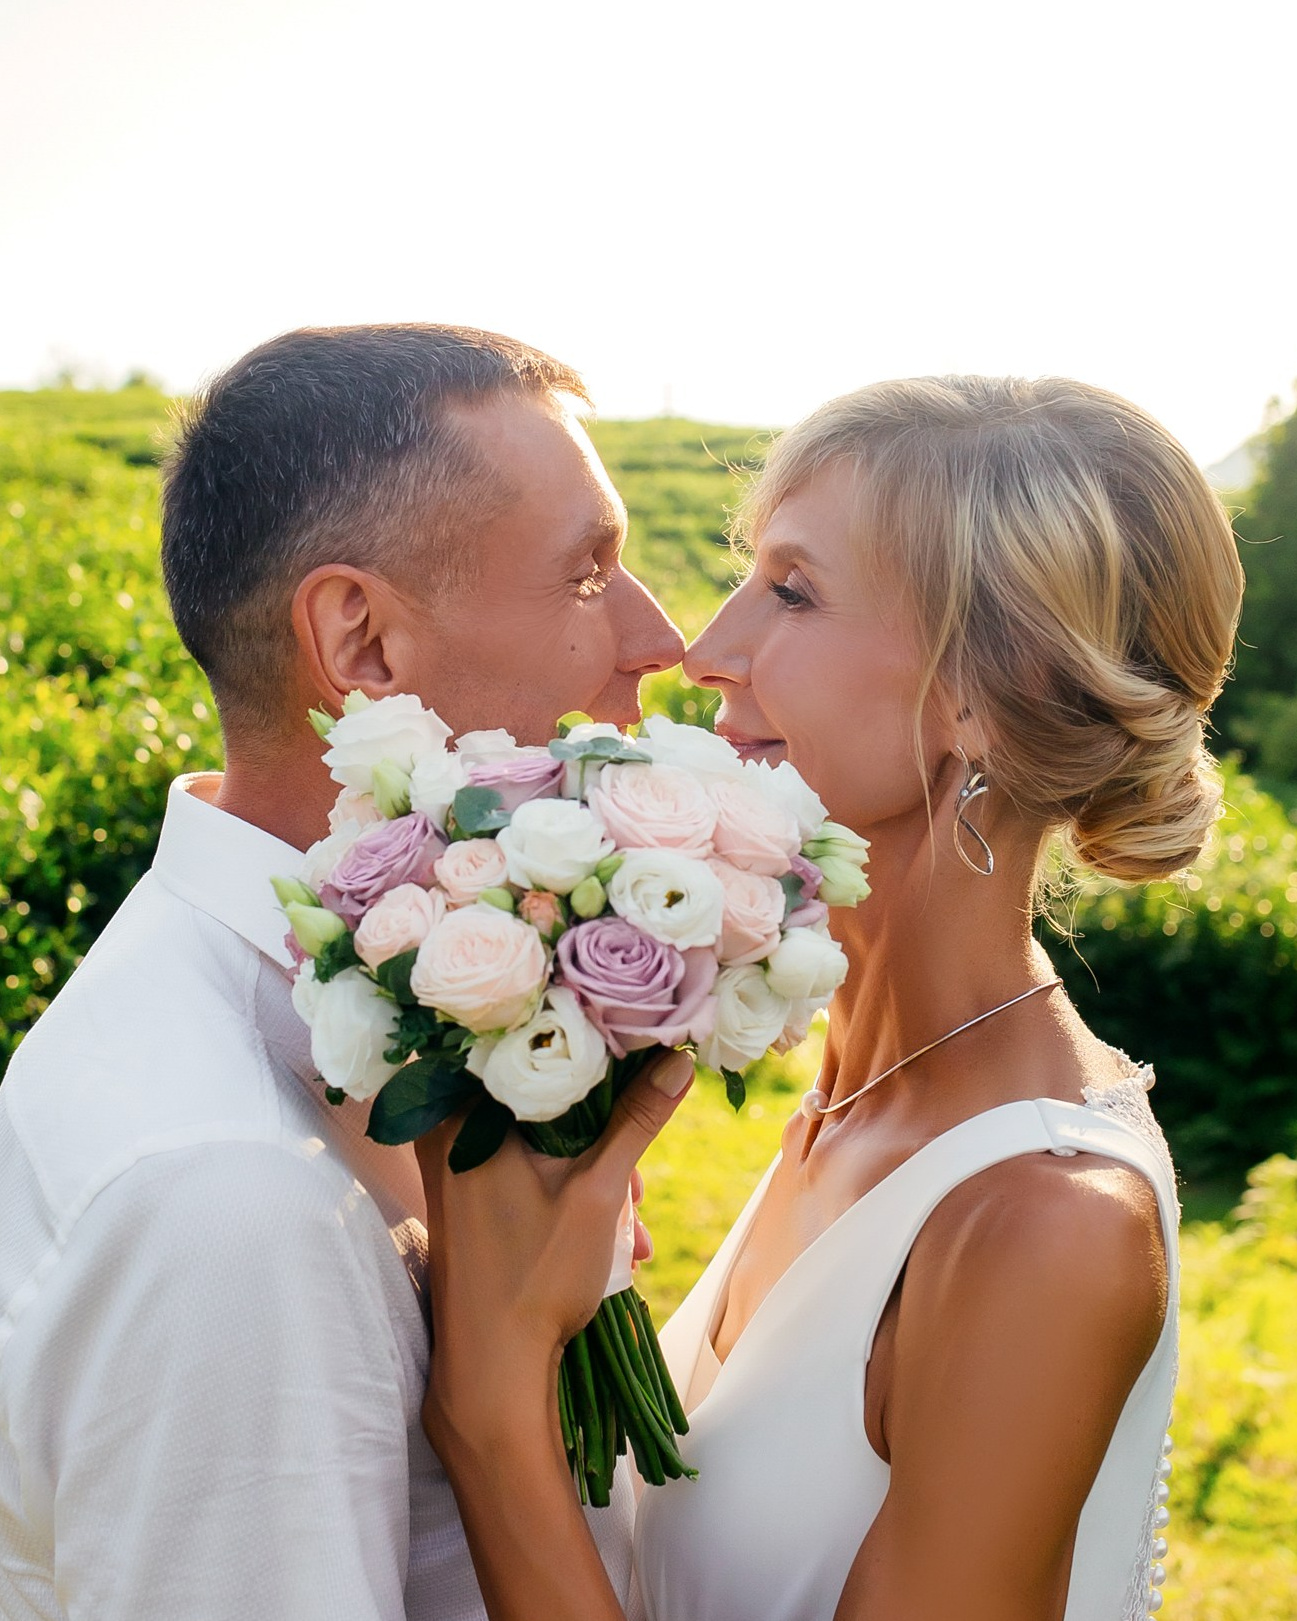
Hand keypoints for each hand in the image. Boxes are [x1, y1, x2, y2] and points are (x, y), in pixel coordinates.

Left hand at [414, 1051, 692, 1461]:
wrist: (491, 1369)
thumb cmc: (536, 1277)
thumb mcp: (599, 1192)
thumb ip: (637, 1120)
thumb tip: (677, 1058)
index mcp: (468, 1117)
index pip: (528, 1047)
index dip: (585, 1054)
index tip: (630, 1062)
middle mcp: (449, 1133)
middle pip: (538, 1095)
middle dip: (599, 1129)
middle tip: (635, 1177)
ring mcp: (452, 1167)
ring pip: (537, 1136)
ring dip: (591, 1166)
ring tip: (630, 1220)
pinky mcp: (464, 1196)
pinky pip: (524, 1167)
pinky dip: (567, 1187)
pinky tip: (610, 1235)